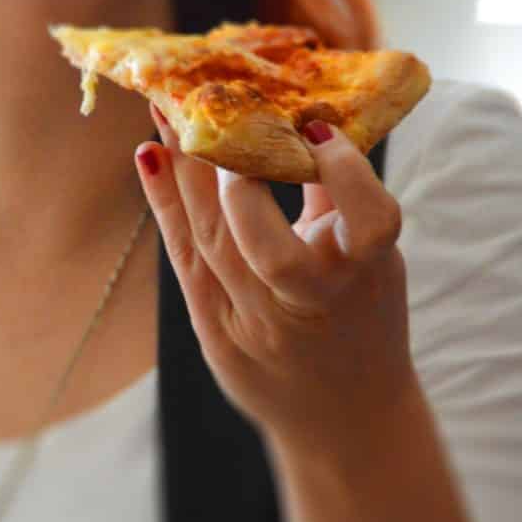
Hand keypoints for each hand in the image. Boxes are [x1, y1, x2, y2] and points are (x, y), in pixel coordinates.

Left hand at [135, 105, 414, 452]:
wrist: (343, 413)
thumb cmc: (363, 318)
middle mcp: (309, 305)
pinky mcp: (215, 334)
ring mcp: (255, 325)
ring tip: (164, 108)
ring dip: (184, 172)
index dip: (344, 174)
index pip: (367, 222)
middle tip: (212, 112)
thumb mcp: (374, 262)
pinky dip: (165, 206)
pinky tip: (147, 157)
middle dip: (233, 177)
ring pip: (211, 244)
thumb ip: (337, 200)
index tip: (315, 129)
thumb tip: (301, 120)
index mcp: (365, 277)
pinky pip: (185, 261)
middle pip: (262, 244)